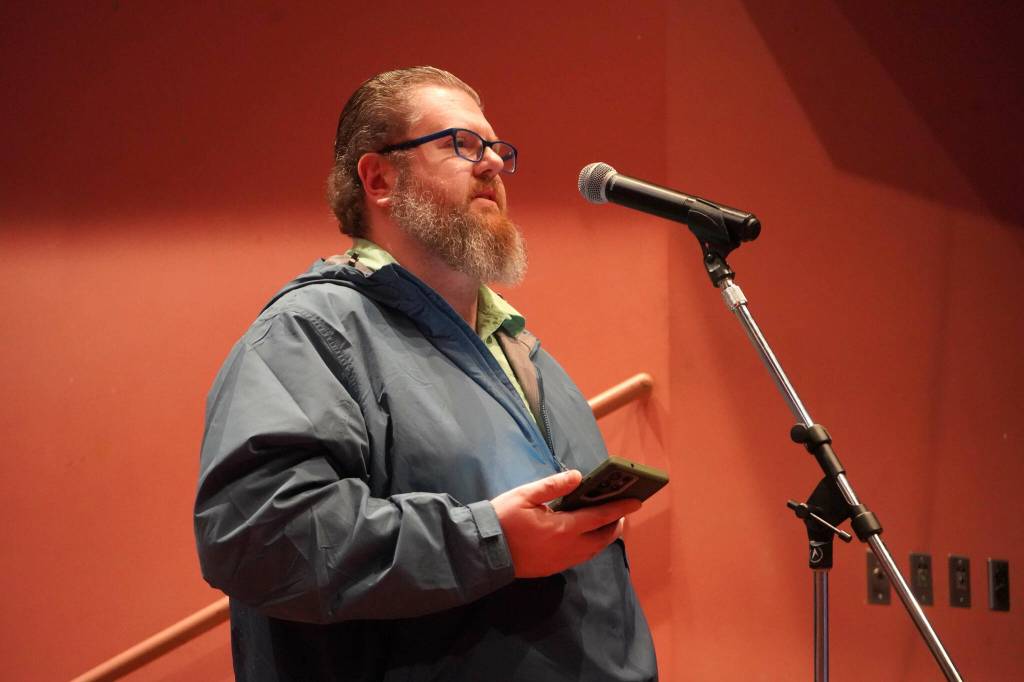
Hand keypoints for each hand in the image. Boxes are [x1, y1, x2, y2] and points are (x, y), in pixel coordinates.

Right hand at [490, 470, 641, 577]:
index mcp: (563, 529)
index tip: (637, 501)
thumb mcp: (525, 495)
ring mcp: (562, 561)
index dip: (620, 508)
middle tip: (623, 510)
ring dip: (605, 536)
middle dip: (617, 524)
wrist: (484, 551)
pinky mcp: (554, 568)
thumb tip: (578, 476)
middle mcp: (568, 548)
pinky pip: (581, 557)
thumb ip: (553, 485)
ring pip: (594, 551)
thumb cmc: (503, 519)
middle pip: (603, 538)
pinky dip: (591, 546)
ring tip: (609, 522)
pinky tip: (587, 536)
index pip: (600, 517)